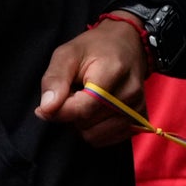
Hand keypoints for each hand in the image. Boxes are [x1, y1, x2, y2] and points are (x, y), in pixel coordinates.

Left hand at [34, 15, 148, 145]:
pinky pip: (107, 140)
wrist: (128, 45)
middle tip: (74, 94)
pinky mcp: (139, 122)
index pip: (83, 108)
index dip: (60, 110)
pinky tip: (96, 112)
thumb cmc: (95, 48)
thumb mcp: (67, 54)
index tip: (49, 104)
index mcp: (113, 71)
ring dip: (82, 124)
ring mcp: (137, 110)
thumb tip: (46, 109)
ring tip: (85, 103)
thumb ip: (54, 80)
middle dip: (72, 113)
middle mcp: (130, 93)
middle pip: (87, 124)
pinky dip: (95, 130)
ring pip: (95, 136)